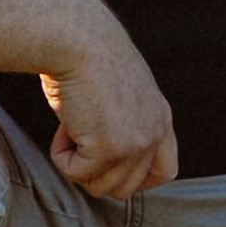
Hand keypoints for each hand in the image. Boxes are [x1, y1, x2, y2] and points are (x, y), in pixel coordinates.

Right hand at [41, 23, 179, 198]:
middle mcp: (155, 133)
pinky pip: (76, 174)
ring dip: (77, 163)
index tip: (107, 168)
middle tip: (78, 137)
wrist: (77, 38)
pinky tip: (63, 125)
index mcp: (160, 117)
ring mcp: (135, 144)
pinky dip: (61, 154)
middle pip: (126, 188)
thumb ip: (121, 124)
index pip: (165, 171)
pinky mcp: (110, 149)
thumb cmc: (86, 55)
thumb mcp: (117, 93)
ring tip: (71, 126)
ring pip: (100, 187)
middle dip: (96, 172)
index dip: (135, 179)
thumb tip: (96, 157)